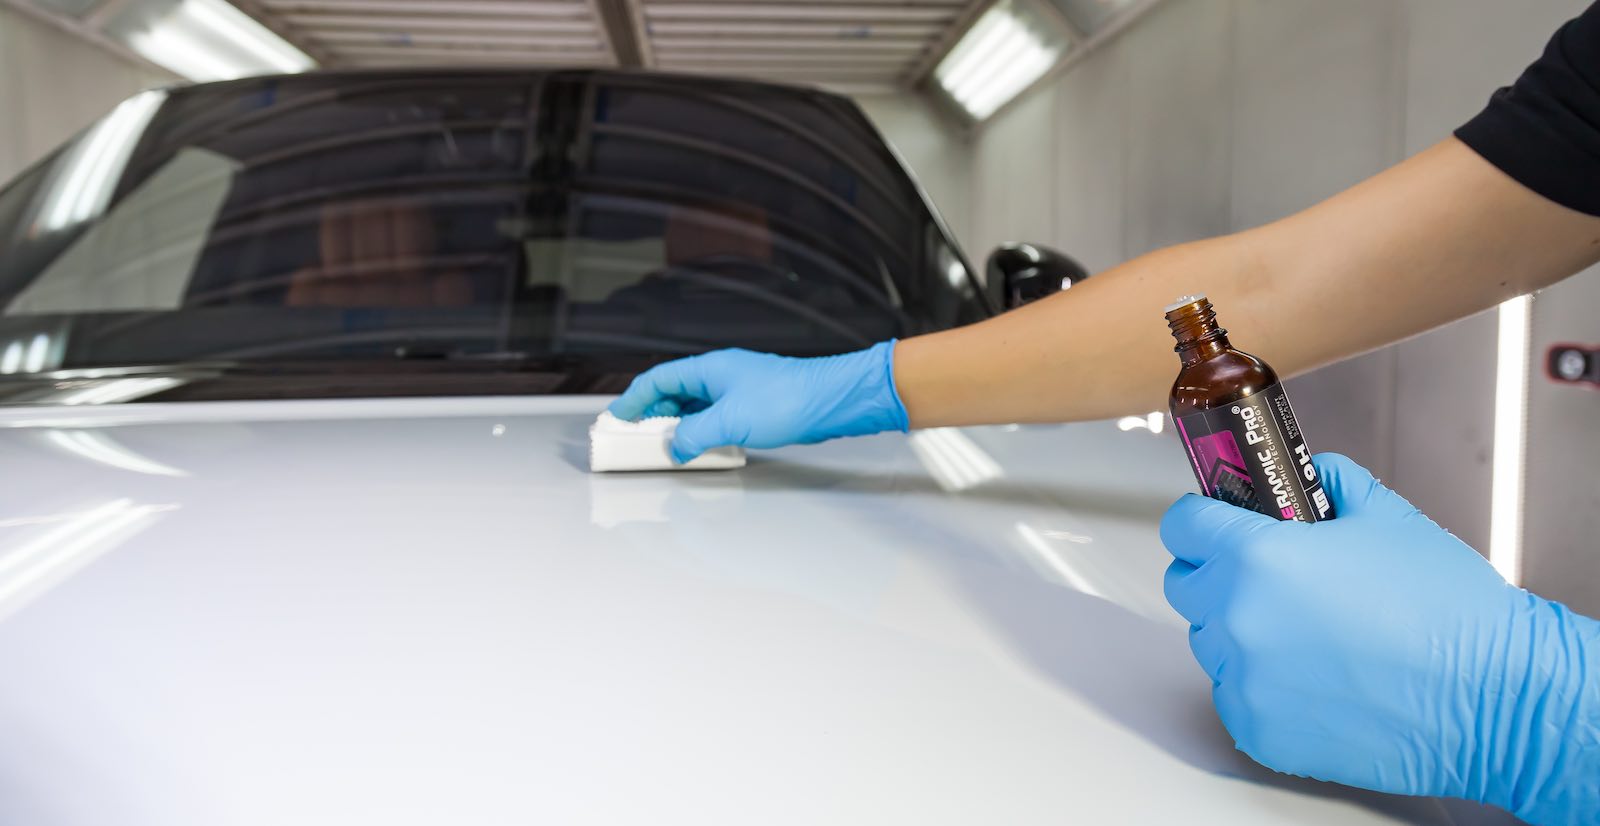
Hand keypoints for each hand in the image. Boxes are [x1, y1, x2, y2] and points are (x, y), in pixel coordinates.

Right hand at [607, 341, 908, 463]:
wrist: (830, 401)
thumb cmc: (788, 400)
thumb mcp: (730, 421)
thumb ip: (694, 435)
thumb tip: (674, 447)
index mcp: (709, 369)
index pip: (657, 379)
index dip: (633, 399)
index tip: (617, 419)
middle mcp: (720, 375)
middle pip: (673, 393)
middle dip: (652, 416)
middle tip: (636, 439)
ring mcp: (736, 390)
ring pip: (694, 407)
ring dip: (676, 426)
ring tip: (664, 448)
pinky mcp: (751, 407)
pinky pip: (714, 417)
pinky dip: (700, 431)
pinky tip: (698, 447)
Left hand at [1160, 453, 1598, 823]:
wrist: (1493, 697)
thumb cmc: (1448, 611)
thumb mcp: (1386, 515)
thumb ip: (1328, 484)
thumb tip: (1304, 477)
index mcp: (1256, 558)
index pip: (1183, 525)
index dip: (1203, 518)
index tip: (1217, 522)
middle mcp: (1238, 618)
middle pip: (1187, 585)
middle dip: (1218, 573)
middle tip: (1272, 578)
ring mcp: (1244, 680)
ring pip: (1211, 642)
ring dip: (1242, 631)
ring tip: (1310, 633)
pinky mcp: (1259, 729)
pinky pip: (1235, 694)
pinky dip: (1262, 685)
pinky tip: (1316, 676)